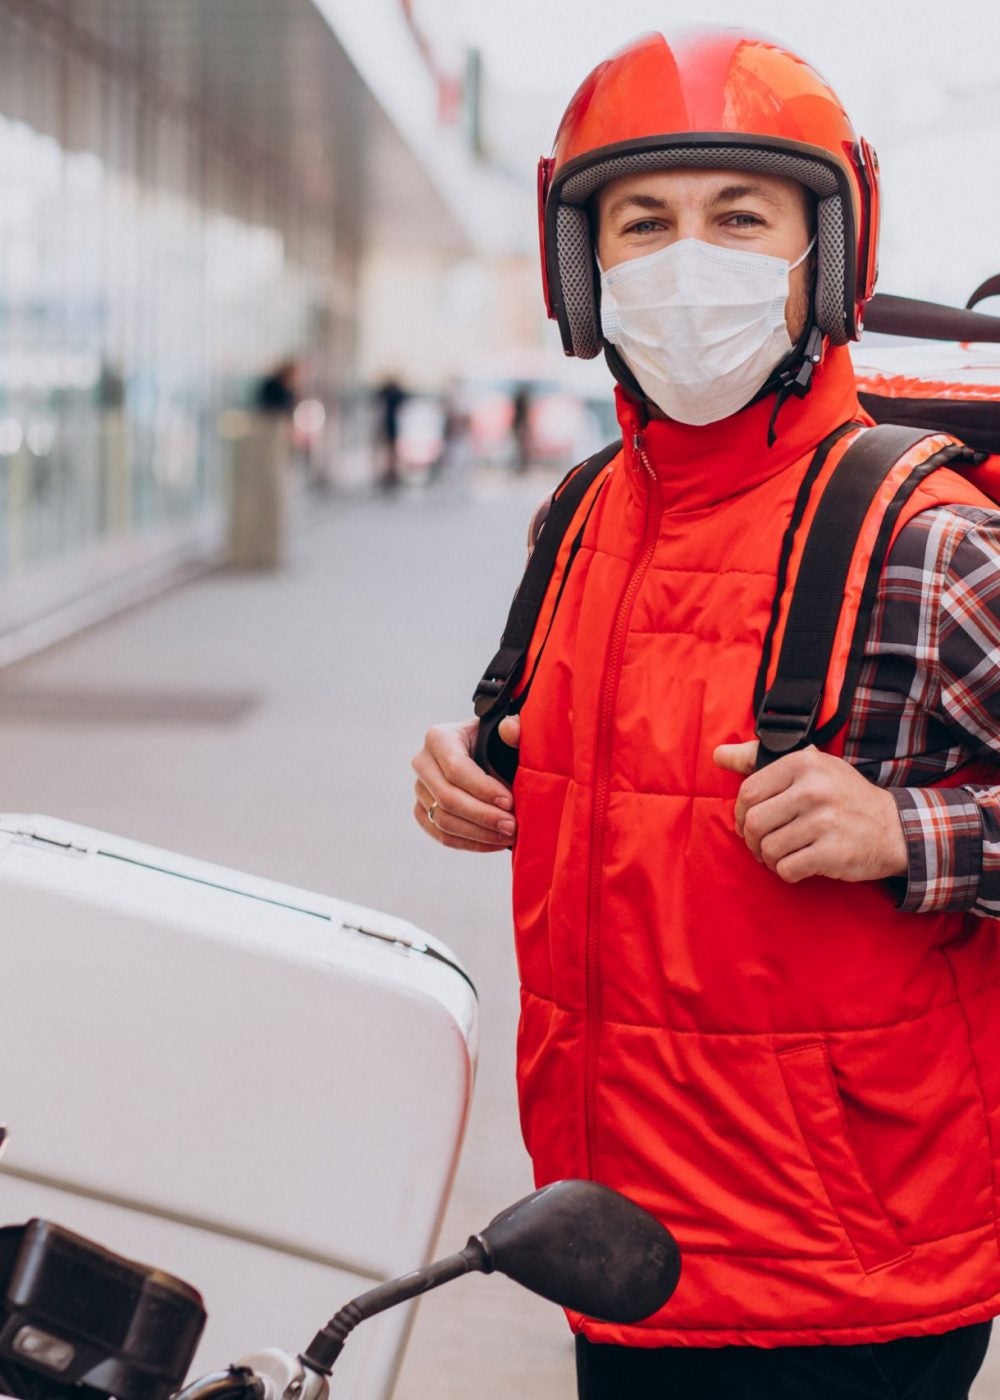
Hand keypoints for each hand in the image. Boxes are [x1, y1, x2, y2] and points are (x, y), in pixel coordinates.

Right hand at [412, 716, 520, 851]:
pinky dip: (470, 843)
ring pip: (443, 820)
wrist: (486, 756)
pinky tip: (494, 843)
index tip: (510, 802)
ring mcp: (420, 790)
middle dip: (483, 816)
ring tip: (508, 836)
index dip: (483, 789)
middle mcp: (422, 763)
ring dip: (478, 834)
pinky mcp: (423, 812)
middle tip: (512, 826)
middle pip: (447, 798)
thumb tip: (510, 730)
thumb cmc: (497, 744)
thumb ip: (516, 729)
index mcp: (439, 737)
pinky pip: (442, 835)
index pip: (456, 768)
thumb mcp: (507, 733)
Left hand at [712, 740, 907, 883]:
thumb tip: (718, 754)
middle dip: (751, 840)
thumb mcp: (810, 766)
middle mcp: (813, 789)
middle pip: (752, 822)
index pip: (748, 792)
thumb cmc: (843, 796)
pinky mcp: (832, 852)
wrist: (894, 828)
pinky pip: (786, 868)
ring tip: (782, 854)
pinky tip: (798, 864)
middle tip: (761, 845)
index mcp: (803, 763)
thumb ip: (760, 759)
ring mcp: (824, 821)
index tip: (748, 823)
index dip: (740, 814)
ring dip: (769, 858)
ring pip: (767, 848)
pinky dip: (786, 872)